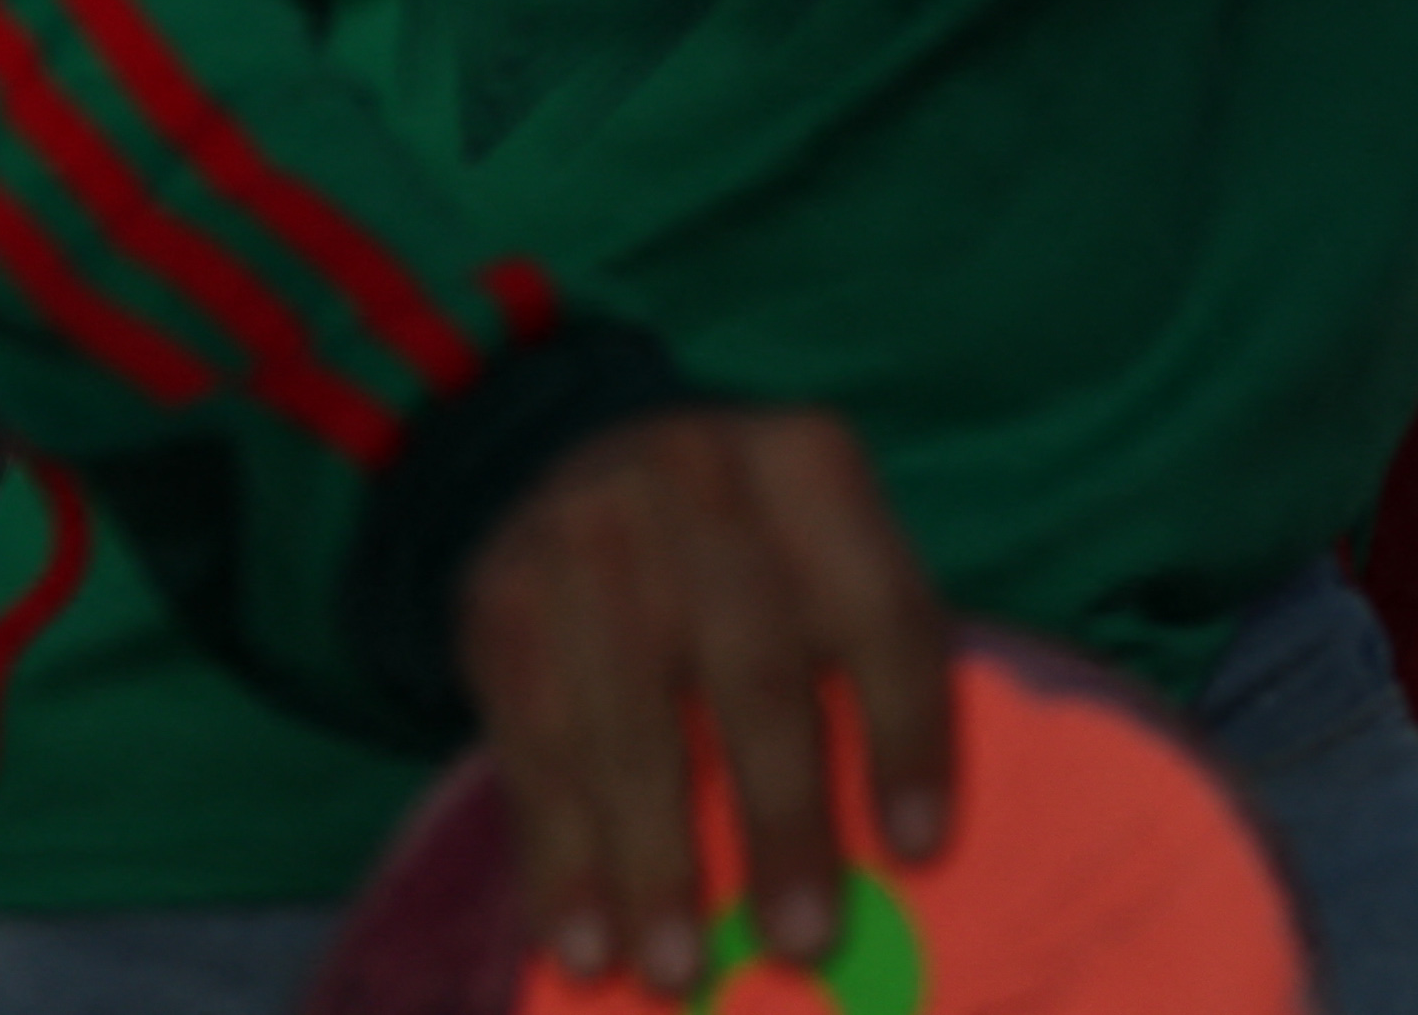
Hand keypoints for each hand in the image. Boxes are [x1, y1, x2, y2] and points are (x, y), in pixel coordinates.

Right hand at [454, 407, 949, 996]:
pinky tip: (585, 940)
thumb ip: (860, 656)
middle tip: (803, 942)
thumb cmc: (743, 542)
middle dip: (781, 822)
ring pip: (632, 728)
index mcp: (810, 463)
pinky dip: (563, 859)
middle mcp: (699, 485)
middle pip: (755, 674)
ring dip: (656, 868)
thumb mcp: (820, 545)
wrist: (571, 454)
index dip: (905, 734)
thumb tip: (898, 848)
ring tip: (679, 971)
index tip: (917, 849)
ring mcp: (587, 541)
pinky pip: (534, 752)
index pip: (879, 612)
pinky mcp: (500, 604)